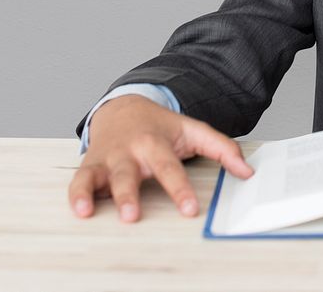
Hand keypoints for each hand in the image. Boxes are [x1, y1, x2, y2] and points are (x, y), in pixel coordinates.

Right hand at [68, 94, 254, 222]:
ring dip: (97, 194)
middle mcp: (131, 151)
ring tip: (93, 212)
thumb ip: (222, 149)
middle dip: (130, 195)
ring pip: (102, 177)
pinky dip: (76, 194)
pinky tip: (80, 210)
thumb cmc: (161, 125)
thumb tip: (246, 171)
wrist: (125, 107)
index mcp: (156, 143)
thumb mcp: (194, 131)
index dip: (179, 189)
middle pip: (130, 174)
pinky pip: (79, 180)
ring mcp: (110, 158)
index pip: (170, 168)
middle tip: (133, 215)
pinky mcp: (91, 165)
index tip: (189, 209)